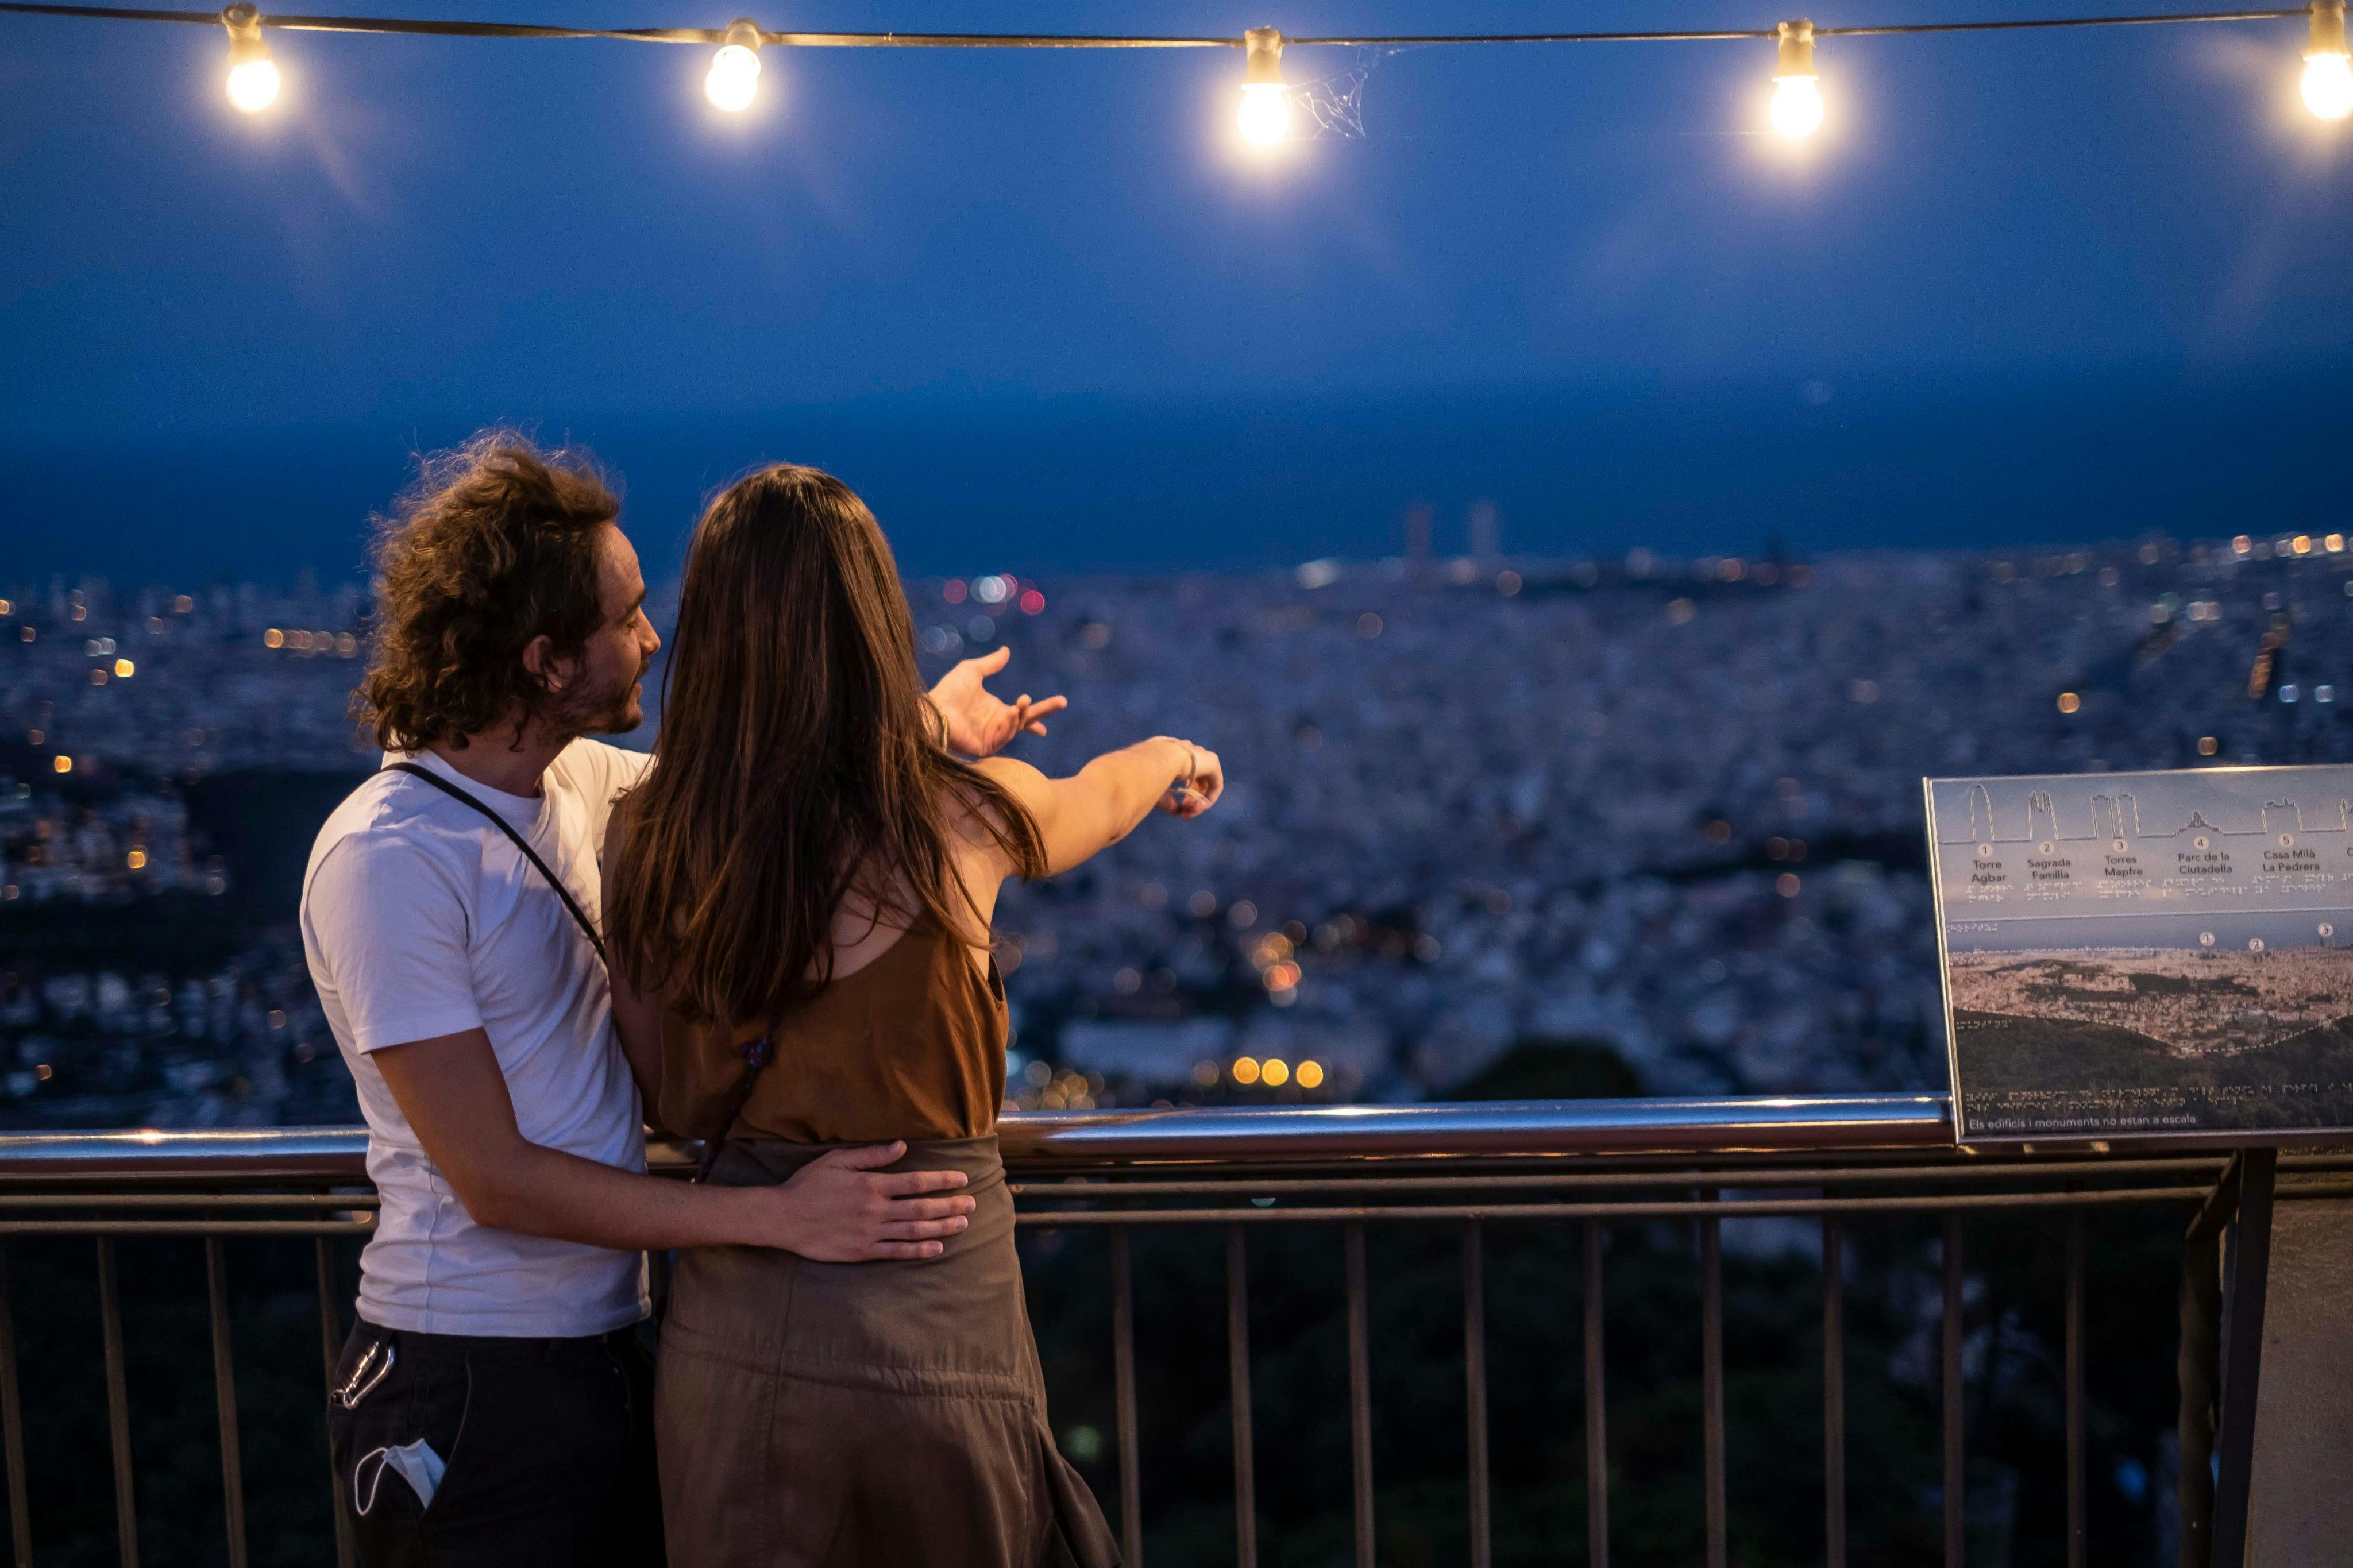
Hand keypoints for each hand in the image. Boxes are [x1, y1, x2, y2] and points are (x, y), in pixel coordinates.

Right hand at [748, 1141, 976, 1260]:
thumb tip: (902, 1146)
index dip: (943, 1180)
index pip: (917, 1182)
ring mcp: (870, 1233)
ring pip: (914, 1230)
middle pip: (922, 1208)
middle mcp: (876, 1210)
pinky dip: (918, 1250)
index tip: (963, 1179)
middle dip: (951, 1205)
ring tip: (963, 1223)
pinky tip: (936, 1247)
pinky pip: (896, 1252)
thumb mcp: (837, 1160)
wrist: (782, 1218)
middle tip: (972, 1203)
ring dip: (942, 1227)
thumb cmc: (809, 1185)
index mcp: (872, 1185)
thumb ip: (871, 1155)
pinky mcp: (861, 1252)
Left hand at [929, 647, 1068, 756]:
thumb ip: (991, 664)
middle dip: (1045, 711)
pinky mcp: (986, 747)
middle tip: (1062, 701)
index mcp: (996, 710)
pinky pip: (1005, 737)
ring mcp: (992, 737)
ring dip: (1023, 714)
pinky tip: (1011, 712)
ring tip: (1022, 701)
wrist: (934, 710)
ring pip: (1017, 726)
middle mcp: (997, 724)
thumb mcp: (972, 671)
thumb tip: (1006, 651)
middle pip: (1027, 720)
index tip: (1058, 704)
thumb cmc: (949, 692)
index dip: (1037, 712)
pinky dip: (1011, 725)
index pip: (1022, 713)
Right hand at [1159, 742, 1223, 819]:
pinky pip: (1215, 784)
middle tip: (1184, 814)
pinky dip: (1208, 799)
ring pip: (1206, 783)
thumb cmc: (1152, 773)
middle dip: (1192, 799)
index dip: (1184, 793)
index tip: (1179, 809)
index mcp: (1176, 753)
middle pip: (1197, 780)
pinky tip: (1198, 808)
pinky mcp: (1213, 762)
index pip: (1185, 774)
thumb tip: (1177, 811)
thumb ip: (1167, 800)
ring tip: (1190, 813)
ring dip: (1199, 801)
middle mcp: (1190, 752)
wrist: (1161, 759)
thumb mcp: (1157, 789)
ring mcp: (1203, 755)